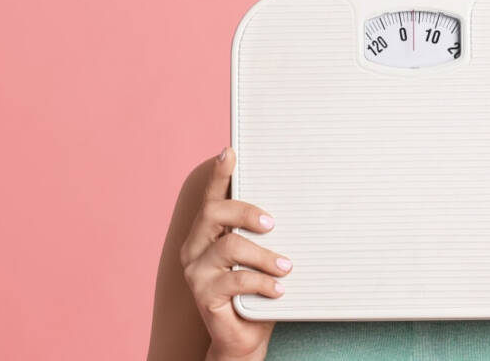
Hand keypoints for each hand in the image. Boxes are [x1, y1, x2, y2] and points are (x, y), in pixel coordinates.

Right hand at [180, 147, 292, 360]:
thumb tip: (294, 206)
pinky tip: (278, 289)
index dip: (219, 173)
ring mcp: (196, 271)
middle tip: (273, 224)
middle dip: (246, 212)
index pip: (212, 196)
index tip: (230, 152)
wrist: (245, 337)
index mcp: (208, 232)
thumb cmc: (258, 290)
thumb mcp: (262, 255)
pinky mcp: (203, 295)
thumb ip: (265, 233)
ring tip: (287, 267)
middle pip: (215, 213)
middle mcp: (195, 247)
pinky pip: (235, 279)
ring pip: (229, 246)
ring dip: (264, 255)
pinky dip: (262, 282)